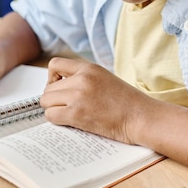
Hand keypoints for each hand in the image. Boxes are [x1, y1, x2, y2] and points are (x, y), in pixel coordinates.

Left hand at [40, 57, 155, 144]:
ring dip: (54, 110)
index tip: (59, 89)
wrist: (141, 117)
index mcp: (89, 68)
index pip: (55, 65)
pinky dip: (56, 121)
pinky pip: (51, 116)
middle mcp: (81, 78)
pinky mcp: (77, 113)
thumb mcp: (105, 79)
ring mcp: (78, 95)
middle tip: (66, 107)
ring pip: (46, 101)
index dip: (52, 78)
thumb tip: (61, 88)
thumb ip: (84, 78)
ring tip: (68, 115)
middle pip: (48, 88)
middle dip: (54, 99)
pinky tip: (70, 122)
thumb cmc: (128, 103)